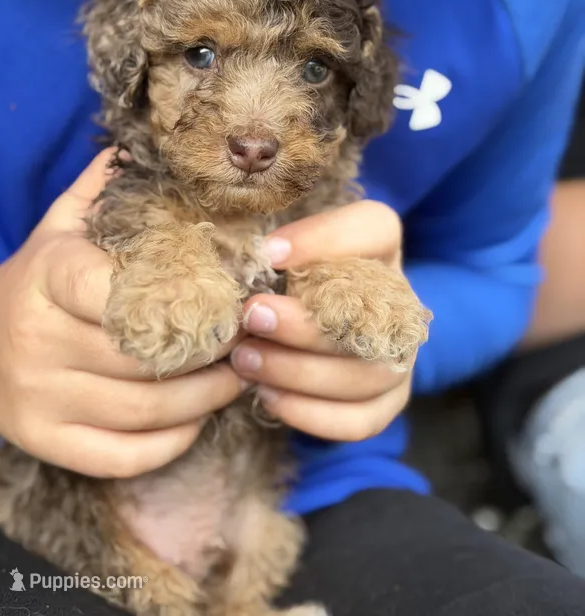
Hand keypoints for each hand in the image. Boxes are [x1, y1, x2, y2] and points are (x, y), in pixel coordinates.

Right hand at [0, 152, 242, 477]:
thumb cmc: (38, 280)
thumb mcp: (61, 227)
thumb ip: (104, 190)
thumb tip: (158, 147)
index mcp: (46, 278)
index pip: (116, 291)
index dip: (183, 297)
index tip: (228, 294)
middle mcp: (37, 341)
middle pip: (144, 357)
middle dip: (212, 351)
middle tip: (251, 337)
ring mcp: (38, 399)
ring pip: (144, 410)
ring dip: (207, 397)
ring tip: (240, 374)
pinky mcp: (46, 442)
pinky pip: (125, 455)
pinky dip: (173, 440)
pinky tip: (198, 416)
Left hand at [230, 201, 412, 440]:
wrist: (325, 326)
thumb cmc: (293, 277)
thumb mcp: (287, 251)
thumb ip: (275, 249)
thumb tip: (250, 258)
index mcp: (380, 247)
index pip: (374, 227)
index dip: (323, 239)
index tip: (268, 252)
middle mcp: (401, 300)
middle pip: (368, 316)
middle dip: (302, 323)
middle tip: (250, 317)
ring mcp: (401, 355)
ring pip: (365, 375)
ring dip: (298, 372)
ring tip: (246, 362)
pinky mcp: (390, 401)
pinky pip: (360, 420)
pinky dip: (310, 414)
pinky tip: (268, 398)